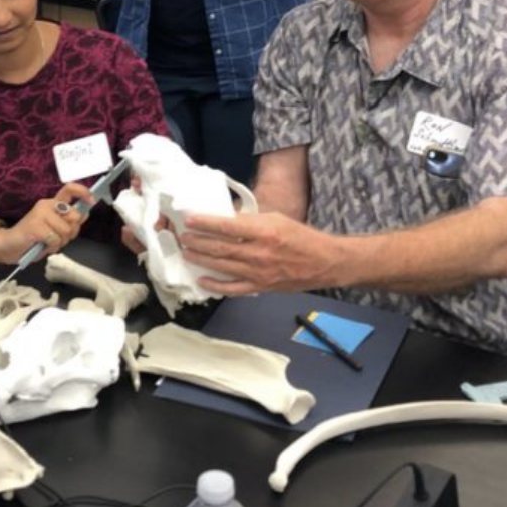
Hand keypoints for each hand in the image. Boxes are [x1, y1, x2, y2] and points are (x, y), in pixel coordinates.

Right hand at [0, 183, 93, 266]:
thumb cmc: (32, 239)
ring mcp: (40, 214)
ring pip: (66, 230)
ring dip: (60, 242)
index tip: (91, 201)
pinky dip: (51, 247)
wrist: (7, 246)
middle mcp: (46, 205)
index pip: (70, 189)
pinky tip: (41, 245)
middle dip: (72, 232)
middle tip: (59, 238)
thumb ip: (68, 222)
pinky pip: (55, 239)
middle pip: (75, 216)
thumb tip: (85, 214)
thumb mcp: (54, 230)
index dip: (83, 192)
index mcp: (52, 204)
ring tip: (47, 242)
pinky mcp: (35, 226)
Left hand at [180, 210, 334, 295]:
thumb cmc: (300, 237)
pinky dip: (215, 285)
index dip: (206, 223)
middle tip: (182, 236)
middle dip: (198, 241)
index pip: (227, 227)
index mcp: (264, 232)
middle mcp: (259, 253)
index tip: (190, 219)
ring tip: (186, 252)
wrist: (323, 262)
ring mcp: (258, 273)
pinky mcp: (260, 288)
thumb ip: (250, 220)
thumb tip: (225, 218)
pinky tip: (202, 279)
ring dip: (201, 259)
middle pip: (220, 247)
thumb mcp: (276, 219)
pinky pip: (232, 288)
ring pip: (222, 266)